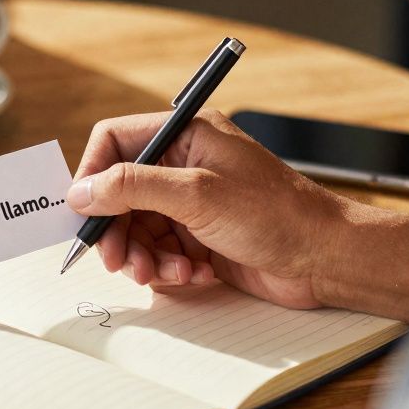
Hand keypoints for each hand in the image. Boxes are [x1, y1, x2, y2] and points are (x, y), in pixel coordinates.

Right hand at [66, 109, 350, 307]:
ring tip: (164, 273)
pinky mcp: (200, 236)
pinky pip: (160, 250)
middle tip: (117, 260)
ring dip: (143, 255)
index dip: (93, 175)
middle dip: (117, 229)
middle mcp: (185, 164)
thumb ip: (133, 187)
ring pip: (137, 227)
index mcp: (186, 134)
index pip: (115, 141)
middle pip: (120, 192)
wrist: (326, 259)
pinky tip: (193, 275)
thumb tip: (81, 191)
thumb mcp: (197, 194)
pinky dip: (168, 267)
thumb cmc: (277, 215)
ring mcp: (192, 202)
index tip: (84, 211)